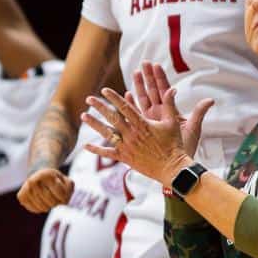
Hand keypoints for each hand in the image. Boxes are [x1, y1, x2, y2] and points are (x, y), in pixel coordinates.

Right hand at [17, 167, 73, 211]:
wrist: (37, 175)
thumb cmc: (54, 180)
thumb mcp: (65, 180)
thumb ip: (70, 187)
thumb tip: (64, 200)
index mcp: (45, 175)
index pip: (60, 195)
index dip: (65, 198)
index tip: (64, 194)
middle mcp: (33, 181)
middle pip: (52, 202)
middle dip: (57, 203)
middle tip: (57, 199)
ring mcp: (26, 189)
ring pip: (43, 208)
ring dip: (49, 206)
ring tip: (49, 200)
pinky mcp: (21, 196)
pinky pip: (35, 210)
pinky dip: (41, 209)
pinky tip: (41, 202)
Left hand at [82, 74, 208, 186]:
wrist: (172, 169)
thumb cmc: (174, 145)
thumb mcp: (172, 123)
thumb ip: (169, 105)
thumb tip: (173, 88)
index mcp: (143, 124)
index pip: (125, 107)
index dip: (114, 98)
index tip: (104, 90)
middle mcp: (132, 134)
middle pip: (112, 118)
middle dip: (99, 107)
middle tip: (88, 99)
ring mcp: (127, 147)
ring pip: (107, 133)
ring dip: (94, 124)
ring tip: (83, 115)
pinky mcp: (125, 158)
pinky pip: (108, 154)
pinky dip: (96, 150)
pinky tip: (86, 145)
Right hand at [132, 62, 210, 159]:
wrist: (175, 166)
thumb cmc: (185, 149)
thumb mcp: (193, 129)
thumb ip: (199, 113)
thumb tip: (210, 99)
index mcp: (170, 112)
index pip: (164, 90)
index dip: (160, 77)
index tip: (155, 65)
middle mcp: (159, 114)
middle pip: (152, 92)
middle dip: (147, 77)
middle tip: (142, 63)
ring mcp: (150, 121)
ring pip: (142, 101)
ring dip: (137, 87)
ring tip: (133, 74)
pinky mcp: (142, 130)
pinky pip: (133, 115)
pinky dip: (130, 105)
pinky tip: (126, 95)